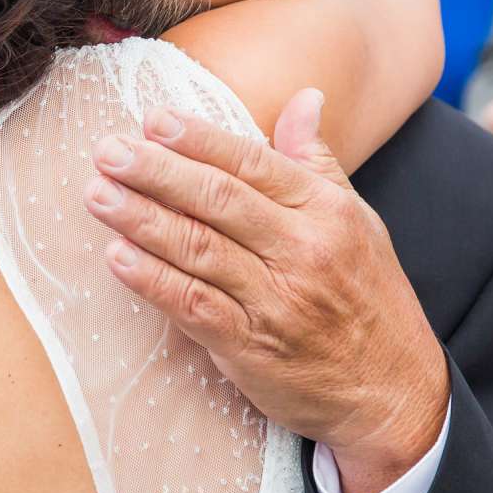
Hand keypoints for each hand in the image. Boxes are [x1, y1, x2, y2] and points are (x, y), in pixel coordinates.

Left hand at [83, 91, 448, 492]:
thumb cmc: (370, 298)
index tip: (154, 119)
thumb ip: (318, 161)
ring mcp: (274, 301)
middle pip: (218, 201)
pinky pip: (194, 307)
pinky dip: (153, 282)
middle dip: (158, 173)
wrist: (394, 393)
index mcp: (325, 212)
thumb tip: (305, 98)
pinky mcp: (250, 348)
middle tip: (109, 151)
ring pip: (199, 250)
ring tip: (98, 194)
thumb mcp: (358, 222)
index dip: (200, 140)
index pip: (252, 164)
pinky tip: (117, 257)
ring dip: (142, 220)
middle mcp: (301, 252)